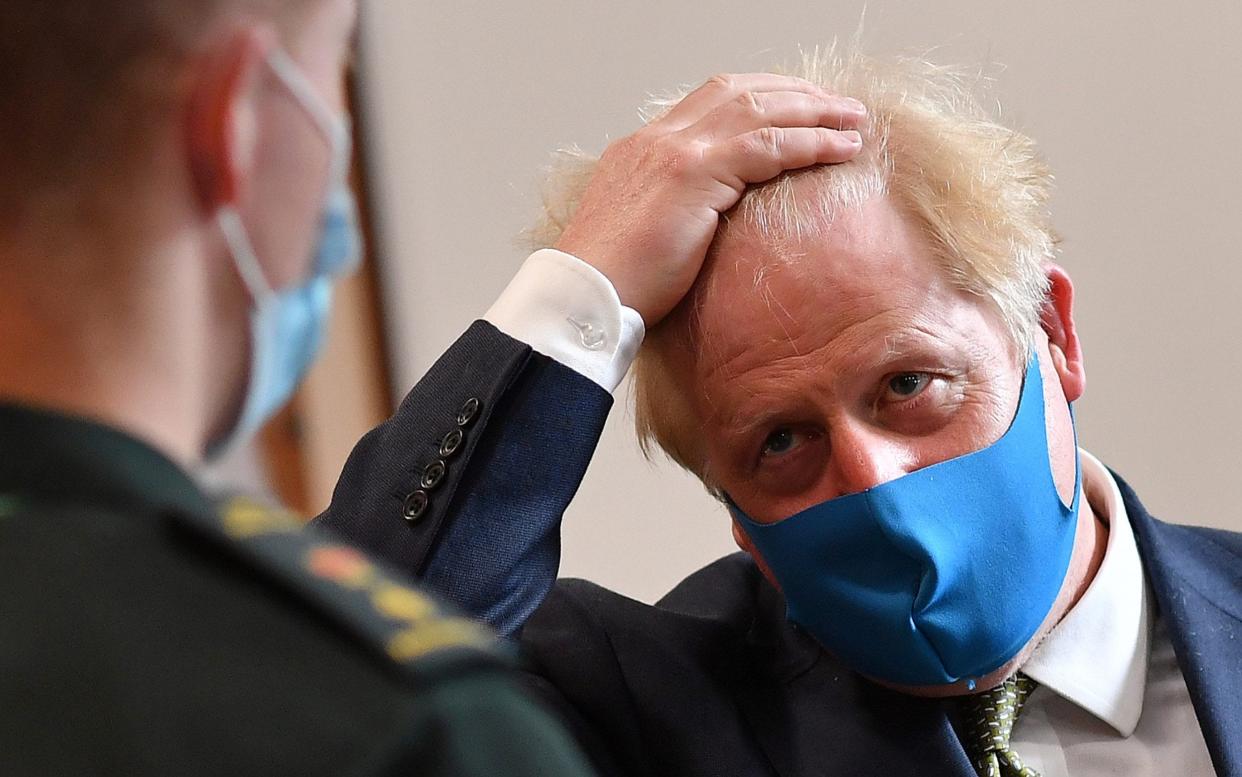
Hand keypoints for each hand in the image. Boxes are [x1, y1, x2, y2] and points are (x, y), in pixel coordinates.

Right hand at [555, 73, 865, 325]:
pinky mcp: (693, 175)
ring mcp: (676, 152)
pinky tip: (842, 149)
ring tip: (854, 121)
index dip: (762, 95)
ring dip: (815, 113)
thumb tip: (706, 226)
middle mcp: (658, 139)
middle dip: (796, 94)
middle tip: (839, 106)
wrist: (583, 294)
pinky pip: (767, 147)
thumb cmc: (611, 282)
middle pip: (740, 91)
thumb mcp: (642, 232)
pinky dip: (810, 143)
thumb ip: (673, 212)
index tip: (798, 107)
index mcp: (643, 148)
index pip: (711, 99)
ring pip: (760, 110)